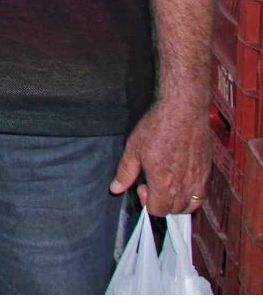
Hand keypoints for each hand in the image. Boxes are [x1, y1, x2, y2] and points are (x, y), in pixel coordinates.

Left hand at [111, 96, 208, 216]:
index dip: (147, 203)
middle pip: (175, 210)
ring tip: (168, 186)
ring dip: (178, 202)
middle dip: (162, 203)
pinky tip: (182, 179)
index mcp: (163, 184)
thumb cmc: (157, 128)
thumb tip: (115, 188)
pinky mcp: (207, 170)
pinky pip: (202, 193)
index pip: (158, 211)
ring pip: (191, 205)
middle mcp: (184, 186)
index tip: (142, 187)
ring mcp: (198, 179)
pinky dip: (193, 194)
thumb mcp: (133, 149)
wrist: (183, 112)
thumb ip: (125, 172)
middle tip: (153, 185)